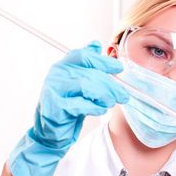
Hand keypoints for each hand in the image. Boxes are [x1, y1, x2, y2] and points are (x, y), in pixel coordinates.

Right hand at [9, 41, 128, 175]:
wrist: (52, 131)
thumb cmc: (69, 104)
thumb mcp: (79, 82)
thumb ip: (87, 64)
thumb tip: (96, 44)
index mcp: (63, 65)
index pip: (84, 56)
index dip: (103, 61)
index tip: (119, 68)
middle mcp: (56, 74)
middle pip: (90, 73)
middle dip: (111, 85)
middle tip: (123, 95)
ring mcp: (53, 90)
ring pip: (86, 86)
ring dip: (104, 96)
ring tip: (111, 103)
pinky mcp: (55, 108)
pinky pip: (80, 105)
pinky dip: (95, 108)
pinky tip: (100, 110)